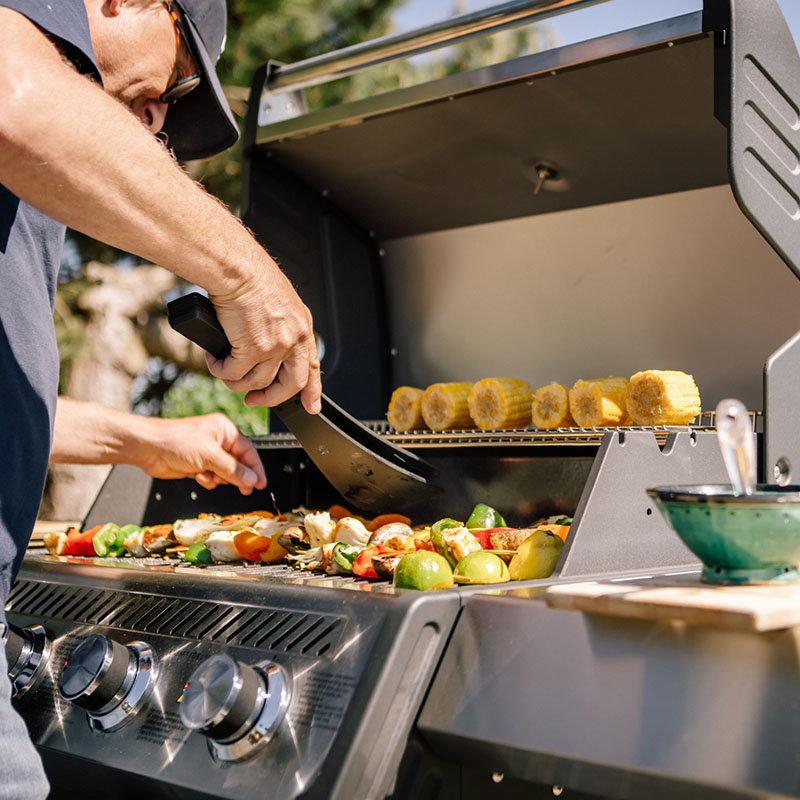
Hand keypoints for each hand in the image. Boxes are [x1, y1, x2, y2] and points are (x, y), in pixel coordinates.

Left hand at [135, 414, 266, 494]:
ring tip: (206, 475)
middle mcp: (218, 440)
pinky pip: (212, 477)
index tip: (261, 483)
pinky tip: (197, 476)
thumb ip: (233, 470)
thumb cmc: (174, 441)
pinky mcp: (198, 465)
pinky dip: (207, 480)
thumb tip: (251, 479)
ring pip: (225, 473)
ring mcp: (207, 453)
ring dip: (218, 478)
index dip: (256, 468)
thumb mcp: (209, 455)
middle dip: (235, 476)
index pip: (249, 451)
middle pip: (238, 464)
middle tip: (243, 488)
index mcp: (225, 430)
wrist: (148, 448)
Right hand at [206, 263, 321, 413]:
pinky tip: (214, 360)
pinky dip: (220, 370)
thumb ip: (278, 325)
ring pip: (257, 382)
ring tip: (223, 371)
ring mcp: (276, 346)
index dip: (312, 390)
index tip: (311, 406)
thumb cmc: (249, 275)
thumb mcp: (277, 301)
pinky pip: (234, 373)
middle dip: (270, 398)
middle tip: (253, 400)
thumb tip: (266, 345)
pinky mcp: (253, 349)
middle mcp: (294, 338)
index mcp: (302, 326)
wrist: (236, 267)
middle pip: (290, 384)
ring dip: (236, 382)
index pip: (311, 366)